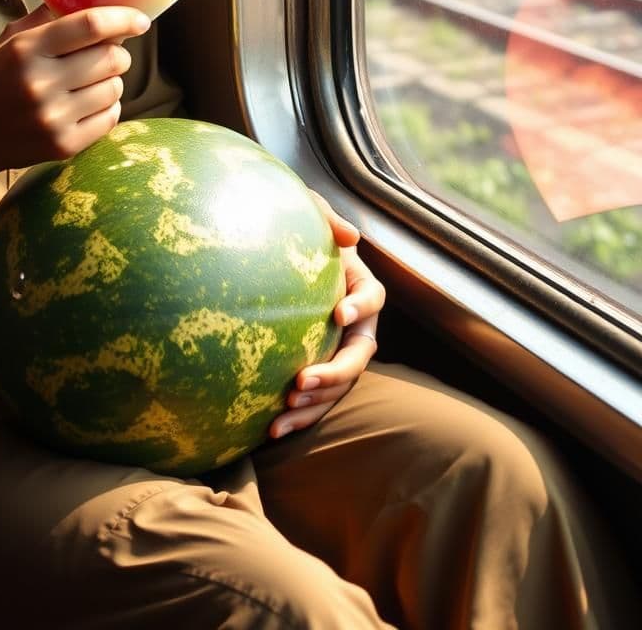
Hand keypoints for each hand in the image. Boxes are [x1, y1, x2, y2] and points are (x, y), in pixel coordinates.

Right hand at [0, 2, 150, 178]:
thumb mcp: (10, 41)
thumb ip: (47, 17)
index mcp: (27, 49)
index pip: (90, 25)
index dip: (123, 19)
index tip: (140, 20)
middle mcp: (41, 83)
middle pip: (111, 58)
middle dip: (118, 53)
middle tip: (109, 54)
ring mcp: (54, 117)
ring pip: (115, 88)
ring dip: (111, 80)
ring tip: (90, 82)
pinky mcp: (64, 144)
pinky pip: (111, 117)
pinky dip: (107, 107)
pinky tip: (87, 104)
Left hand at [267, 192, 384, 438]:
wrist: (271, 258)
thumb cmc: (294, 231)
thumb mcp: (308, 211)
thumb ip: (324, 216)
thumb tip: (349, 235)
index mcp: (359, 286)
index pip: (373, 297)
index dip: (361, 306)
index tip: (339, 313)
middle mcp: (356, 325)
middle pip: (358, 355)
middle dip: (334, 372)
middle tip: (301, 379)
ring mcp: (337, 351)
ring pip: (339, 387)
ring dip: (315, 404)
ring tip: (284, 413)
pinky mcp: (315, 371)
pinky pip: (314, 401)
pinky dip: (297, 417)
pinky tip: (268, 430)